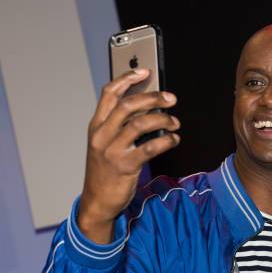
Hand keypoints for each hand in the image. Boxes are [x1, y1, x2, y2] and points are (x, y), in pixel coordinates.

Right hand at [77, 69, 179, 243]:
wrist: (97, 201)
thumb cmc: (105, 170)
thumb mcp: (105, 143)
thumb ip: (120, 125)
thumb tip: (148, 106)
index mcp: (96, 125)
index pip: (109, 94)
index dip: (127, 79)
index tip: (146, 71)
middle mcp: (102, 134)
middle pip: (128, 105)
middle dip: (153, 98)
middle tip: (171, 98)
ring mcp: (112, 150)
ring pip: (140, 124)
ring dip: (163, 119)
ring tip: (175, 121)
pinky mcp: (125, 165)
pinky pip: (150, 147)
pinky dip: (166, 140)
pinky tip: (174, 140)